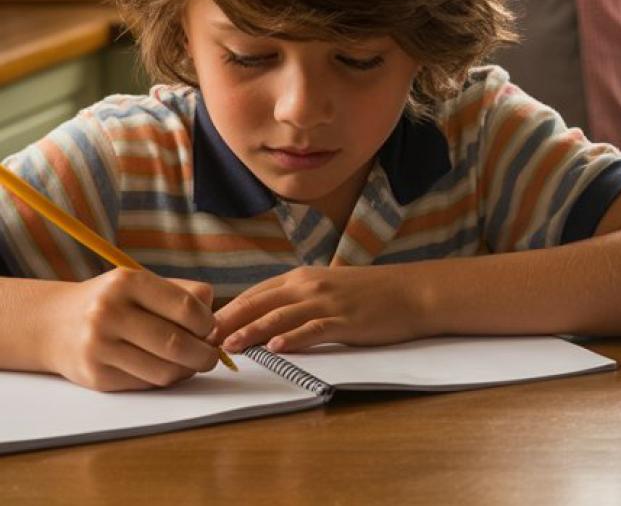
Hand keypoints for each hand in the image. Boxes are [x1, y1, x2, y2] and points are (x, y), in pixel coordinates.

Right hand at [45, 269, 217, 391]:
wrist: (53, 324)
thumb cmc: (112, 301)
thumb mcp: (141, 283)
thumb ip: (183, 294)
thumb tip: (217, 322)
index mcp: (127, 282)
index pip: (186, 307)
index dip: (208, 323)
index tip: (211, 328)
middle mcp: (109, 313)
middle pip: (177, 344)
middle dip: (204, 354)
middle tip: (210, 355)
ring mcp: (99, 347)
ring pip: (164, 370)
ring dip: (187, 370)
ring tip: (190, 363)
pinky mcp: (95, 376)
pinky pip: (146, 384)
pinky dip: (164, 379)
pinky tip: (165, 368)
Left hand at [211, 265, 426, 353]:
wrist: (413, 292)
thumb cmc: (371, 293)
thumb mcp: (328, 289)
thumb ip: (297, 300)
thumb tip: (263, 321)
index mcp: (302, 278)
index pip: (254, 294)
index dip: (227, 312)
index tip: (201, 330)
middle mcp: (309, 286)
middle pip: (259, 304)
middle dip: (229, 323)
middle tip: (201, 341)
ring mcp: (328, 303)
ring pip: (280, 317)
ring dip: (251, 332)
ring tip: (229, 347)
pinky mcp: (346, 321)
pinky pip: (314, 329)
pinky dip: (293, 338)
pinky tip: (277, 348)